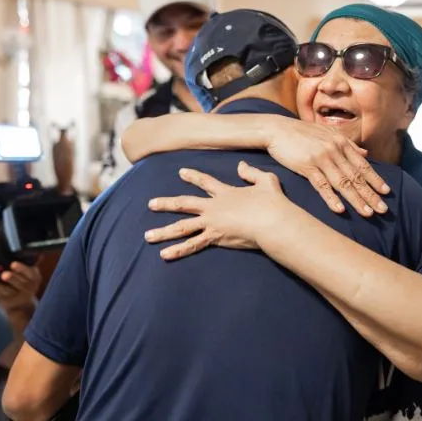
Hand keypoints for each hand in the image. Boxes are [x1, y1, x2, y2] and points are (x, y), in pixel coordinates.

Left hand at [0, 261, 41, 312]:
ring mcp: (19, 297)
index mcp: (34, 276)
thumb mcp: (28, 272)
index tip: (13, 264)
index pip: (30, 272)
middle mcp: (30, 287)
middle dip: (12, 278)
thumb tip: (25, 248)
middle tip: (4, 274)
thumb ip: (27, 262)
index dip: (22, 268)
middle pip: (22, 283)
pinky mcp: (9, 303)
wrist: (22, 301)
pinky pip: (0, 295)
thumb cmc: (22, 280)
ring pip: (9, 290)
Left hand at [145, 161, 291, 259]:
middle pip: (184, 203)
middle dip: (166, 204)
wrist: (273, 222)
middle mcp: (214, 207)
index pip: (205, 182)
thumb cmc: (274, 203)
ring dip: (164, 232)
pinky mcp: (215, 237)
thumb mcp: (266, 181)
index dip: (193, 176)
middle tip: (151, 204)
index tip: (180, 172)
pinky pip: (193, 245)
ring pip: (182, 226)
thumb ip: (252, 172)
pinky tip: (164, 255)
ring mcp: (212, 223)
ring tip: (148, 235)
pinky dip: (178, 250)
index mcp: (226, 192)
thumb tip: (240, 165)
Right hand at [264, 117, 389, 216]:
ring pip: (342, 183)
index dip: (375, 179)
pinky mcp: (306, 166)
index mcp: (341, 143)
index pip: (362, 165)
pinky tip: (340, 210)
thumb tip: (365, 154)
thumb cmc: (302, 133)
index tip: (386, 192)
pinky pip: (321, 184)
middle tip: (383, 209)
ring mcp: (321, 158)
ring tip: (367, 213)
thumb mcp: (328, 134)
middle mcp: (335, 150)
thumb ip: (348, 144)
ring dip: (356, 199)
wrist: (277, 129)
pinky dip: (331, 198)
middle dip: (371, 194)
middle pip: (356, 176)